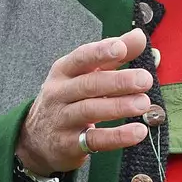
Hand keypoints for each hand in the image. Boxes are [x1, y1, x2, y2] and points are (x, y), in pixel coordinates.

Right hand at [16, 28, 152, 176]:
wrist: (36, 139)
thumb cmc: (70, 98)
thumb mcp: (85, 74)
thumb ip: (112, 56)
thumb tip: (139, 36)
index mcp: (64, 71)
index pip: (81, 57)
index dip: (100, 52)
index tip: (121, 48)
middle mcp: (60, 93)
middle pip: (88, 84)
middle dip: (118, 81)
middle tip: (145, 80)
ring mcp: (62, 119)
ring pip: (90, 110)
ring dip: (119, 106)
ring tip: (144, 103)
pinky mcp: (69, 144)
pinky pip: (94, 139)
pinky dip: (117, 136)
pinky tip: (138, 132)